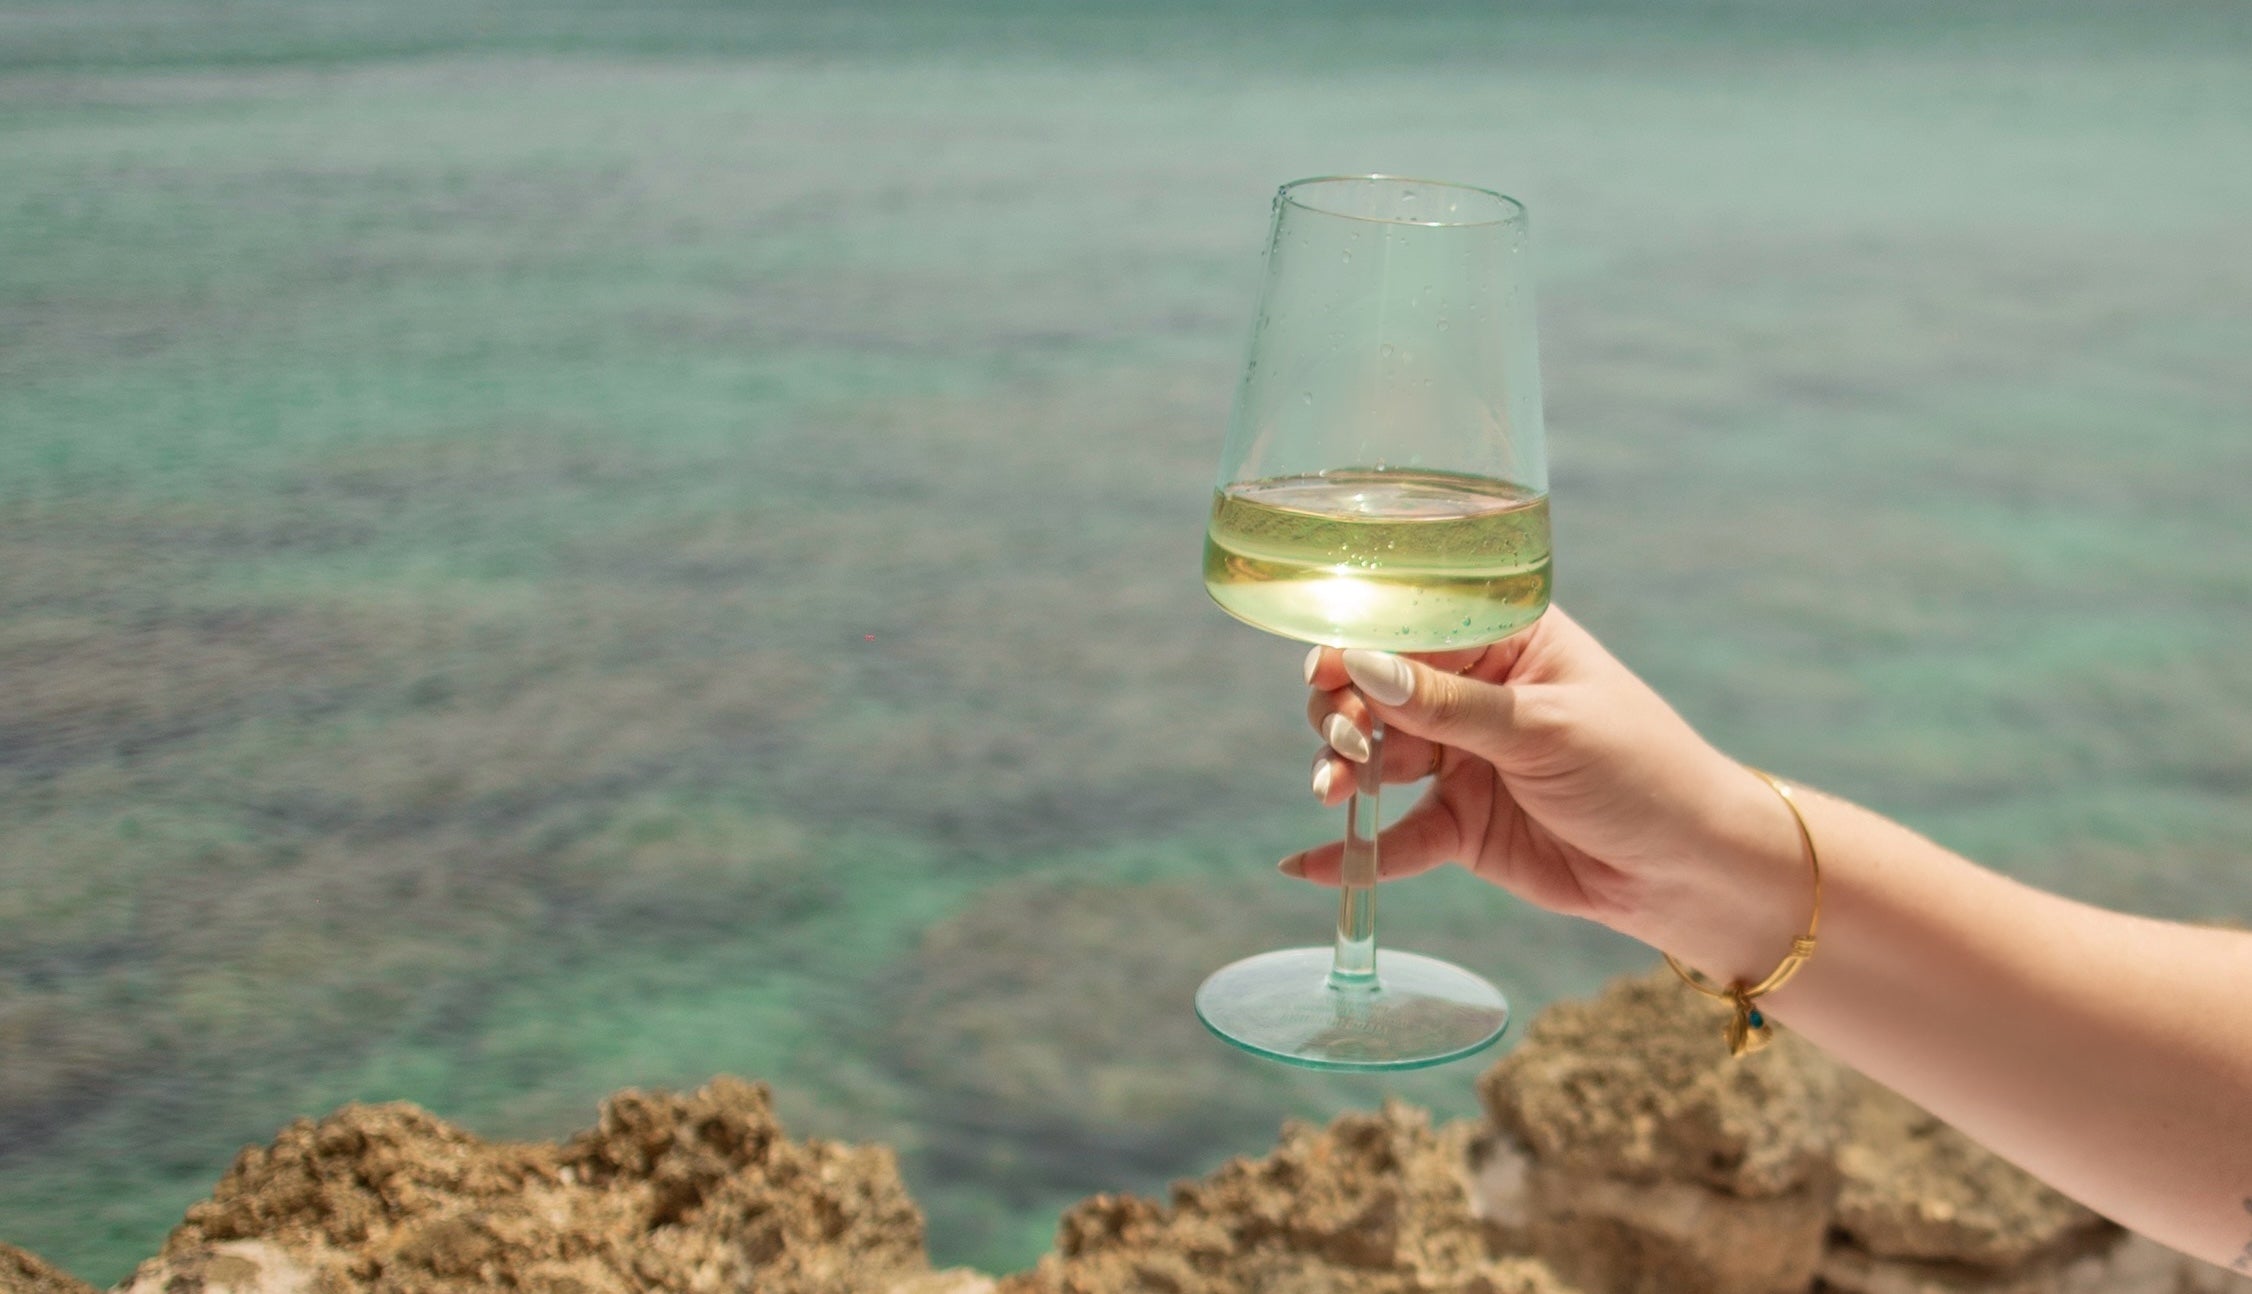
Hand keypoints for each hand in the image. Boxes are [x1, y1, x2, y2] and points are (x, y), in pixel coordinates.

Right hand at [1290, 607, 1795, 960]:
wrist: (1693, 869)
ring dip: (1343, 772)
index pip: (1414, 627)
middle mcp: (1474, 692)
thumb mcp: (1544, 728)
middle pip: (1378, 691)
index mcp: (1505, 639)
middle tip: (1342, 742)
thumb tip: (1361, 664)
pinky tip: (1309, 865)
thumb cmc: (1641, 770)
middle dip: (1344, 712)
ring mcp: (1464, 760)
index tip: (1324, 669)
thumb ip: (1448, 705)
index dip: (1360, 644)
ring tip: (1332, 792)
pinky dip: (1355, 851)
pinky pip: (1396, 836)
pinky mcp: (1463, 827)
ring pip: (1377, 758)